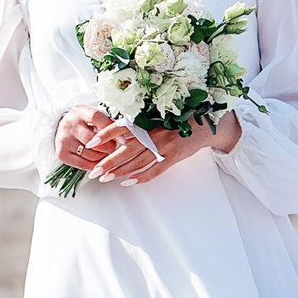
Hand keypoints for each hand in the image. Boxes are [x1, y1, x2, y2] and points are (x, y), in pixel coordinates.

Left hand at [52, 106, 238, 185]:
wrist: (207, 125)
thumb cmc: (180, 119)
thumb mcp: (159, 116)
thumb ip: (141, 123)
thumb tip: (118, 130)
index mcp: (149, 121)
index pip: (122, 127)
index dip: (106, 134)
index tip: (90, 142)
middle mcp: (154, 133)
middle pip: (126, 150)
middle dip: (108, 161)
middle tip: (94, 171)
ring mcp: (164, 146)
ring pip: (137, 162)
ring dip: (120, 171)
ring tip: (105, 178)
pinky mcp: (173, 157)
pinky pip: (154, 170)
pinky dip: (141, 177)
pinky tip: (129, 182)